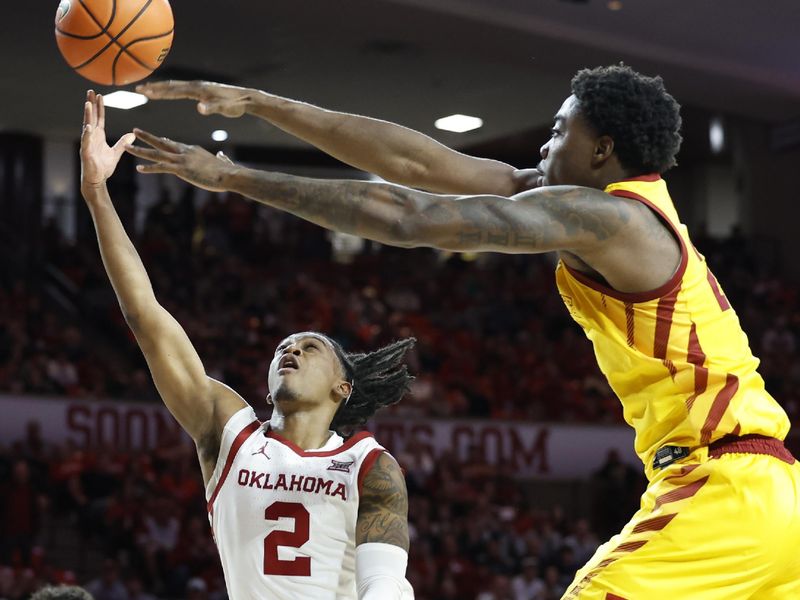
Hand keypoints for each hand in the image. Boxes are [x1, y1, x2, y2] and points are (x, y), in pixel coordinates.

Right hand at [80, 91, 135, 189]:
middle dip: (91, 104)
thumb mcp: (116, 152)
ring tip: (88, 103)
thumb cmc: (103, 166)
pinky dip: (87, 134)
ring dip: (87, 115)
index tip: (99, 95)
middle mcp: (91, 137)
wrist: (97, 180)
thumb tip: (132, 134)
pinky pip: (86, 141)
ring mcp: (87, 143)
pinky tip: (89, 126)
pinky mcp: (86, 152)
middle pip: (91, 117)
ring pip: (87, 126)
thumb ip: (123, 143)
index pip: (99, 118)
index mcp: (98, 136)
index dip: (99, 107)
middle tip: (90, 91)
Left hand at [126, 129, 236, 191]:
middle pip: (162, 143)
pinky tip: (139, 168)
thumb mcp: (223, 162)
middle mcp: (185, 151)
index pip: (175, 144)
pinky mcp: (181, 169)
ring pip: (156, 153)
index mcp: (193, 149)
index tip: (155, 140)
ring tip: (127, 147)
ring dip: (140, 150)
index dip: (163, 142)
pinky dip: (150, 167)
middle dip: (147, 137)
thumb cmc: (228, 171)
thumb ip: (221, 158)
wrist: (229, 174)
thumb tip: (223, 157)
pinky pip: (161, 167)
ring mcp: (182, 160)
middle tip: (134, 131)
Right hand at [136, 80, 255, 117]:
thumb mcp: (224, 108)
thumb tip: (199, 108)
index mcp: (199, 90)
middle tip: (137, 89)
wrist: (246, 98)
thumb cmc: (235, 105)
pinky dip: (171, 91)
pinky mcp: (203, 91)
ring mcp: (199, 87)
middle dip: (154, 88)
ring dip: (161, 88)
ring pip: (176, 86)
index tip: (144, 92)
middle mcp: (197, 85)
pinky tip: (167, 94)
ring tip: (147, 90)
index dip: (159, 92)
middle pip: (171, 86)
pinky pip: (182, 90)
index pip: (174, 90)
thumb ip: (212, 107)